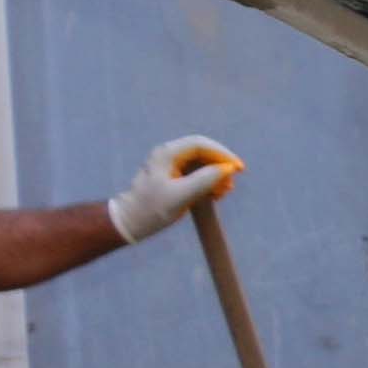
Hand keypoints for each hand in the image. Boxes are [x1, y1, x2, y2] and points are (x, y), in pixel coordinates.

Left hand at [106, 135, 245, 243]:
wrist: (129, 222)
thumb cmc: (151, 209)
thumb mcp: (181, 196)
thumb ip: (205, 180)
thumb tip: (227, 169)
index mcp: (167, 154)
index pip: (201, 145)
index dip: (222, 154)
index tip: (238, 169)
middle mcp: (168, 154)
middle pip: (202, 152)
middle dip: (220, 165)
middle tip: (232, 183)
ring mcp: (170, 165)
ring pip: (201, 162)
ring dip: (215, 175)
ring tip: (225, 191)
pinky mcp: (172, 176)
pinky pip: (196, 173)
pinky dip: (208, 181)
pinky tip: (215, 194)